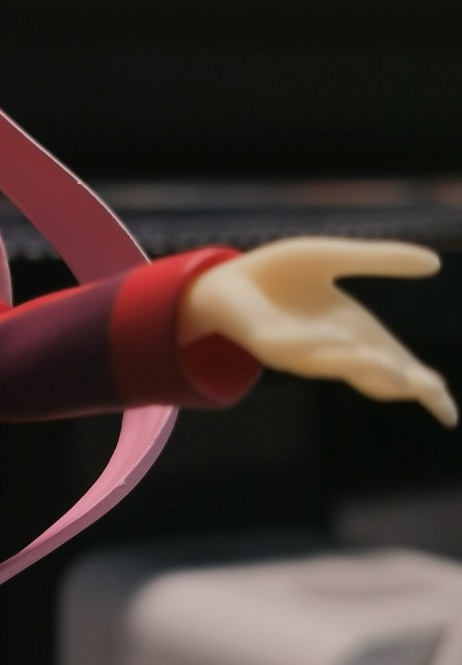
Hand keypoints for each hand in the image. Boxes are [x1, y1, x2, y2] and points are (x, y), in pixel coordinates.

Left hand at [178, 238, 456, 426]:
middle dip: (405, 386)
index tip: (448, 407)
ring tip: (405, 375)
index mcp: (353, 335)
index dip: (425, 387)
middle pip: (375, 378)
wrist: (224, 277)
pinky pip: (298, 347)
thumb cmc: (278, 273)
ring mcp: (298, 351)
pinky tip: (346, 339)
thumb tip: (435, 262)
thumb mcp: (334, 257)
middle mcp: (329, 351)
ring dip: (372, 368)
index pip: (397, 369)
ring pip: (340, 365)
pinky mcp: (266, 342)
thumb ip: (379, 258)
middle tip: (432, 391)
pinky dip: (323, 343)